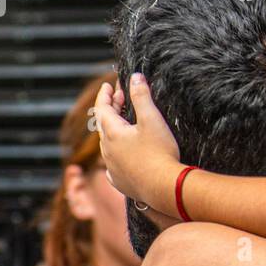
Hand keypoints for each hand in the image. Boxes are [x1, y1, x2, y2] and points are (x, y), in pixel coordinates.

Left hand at [93, 74, 181, 212]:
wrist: (163, 188)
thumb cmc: (159, 153)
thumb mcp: (152, 119)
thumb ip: (142, 96)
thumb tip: (135, 77)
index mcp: (112, 133)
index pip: (102, 108)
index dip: (104, 94)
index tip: (107, 85)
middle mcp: (107, 150)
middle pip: (103, 124)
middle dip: (111, 109)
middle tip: (120, 98)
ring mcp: (112, 167)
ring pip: (107, 143)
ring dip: (113, 130)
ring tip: (123, 123)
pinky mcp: (120, 181)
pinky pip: (113, 164)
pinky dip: (116, 154)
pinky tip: (122, 155)